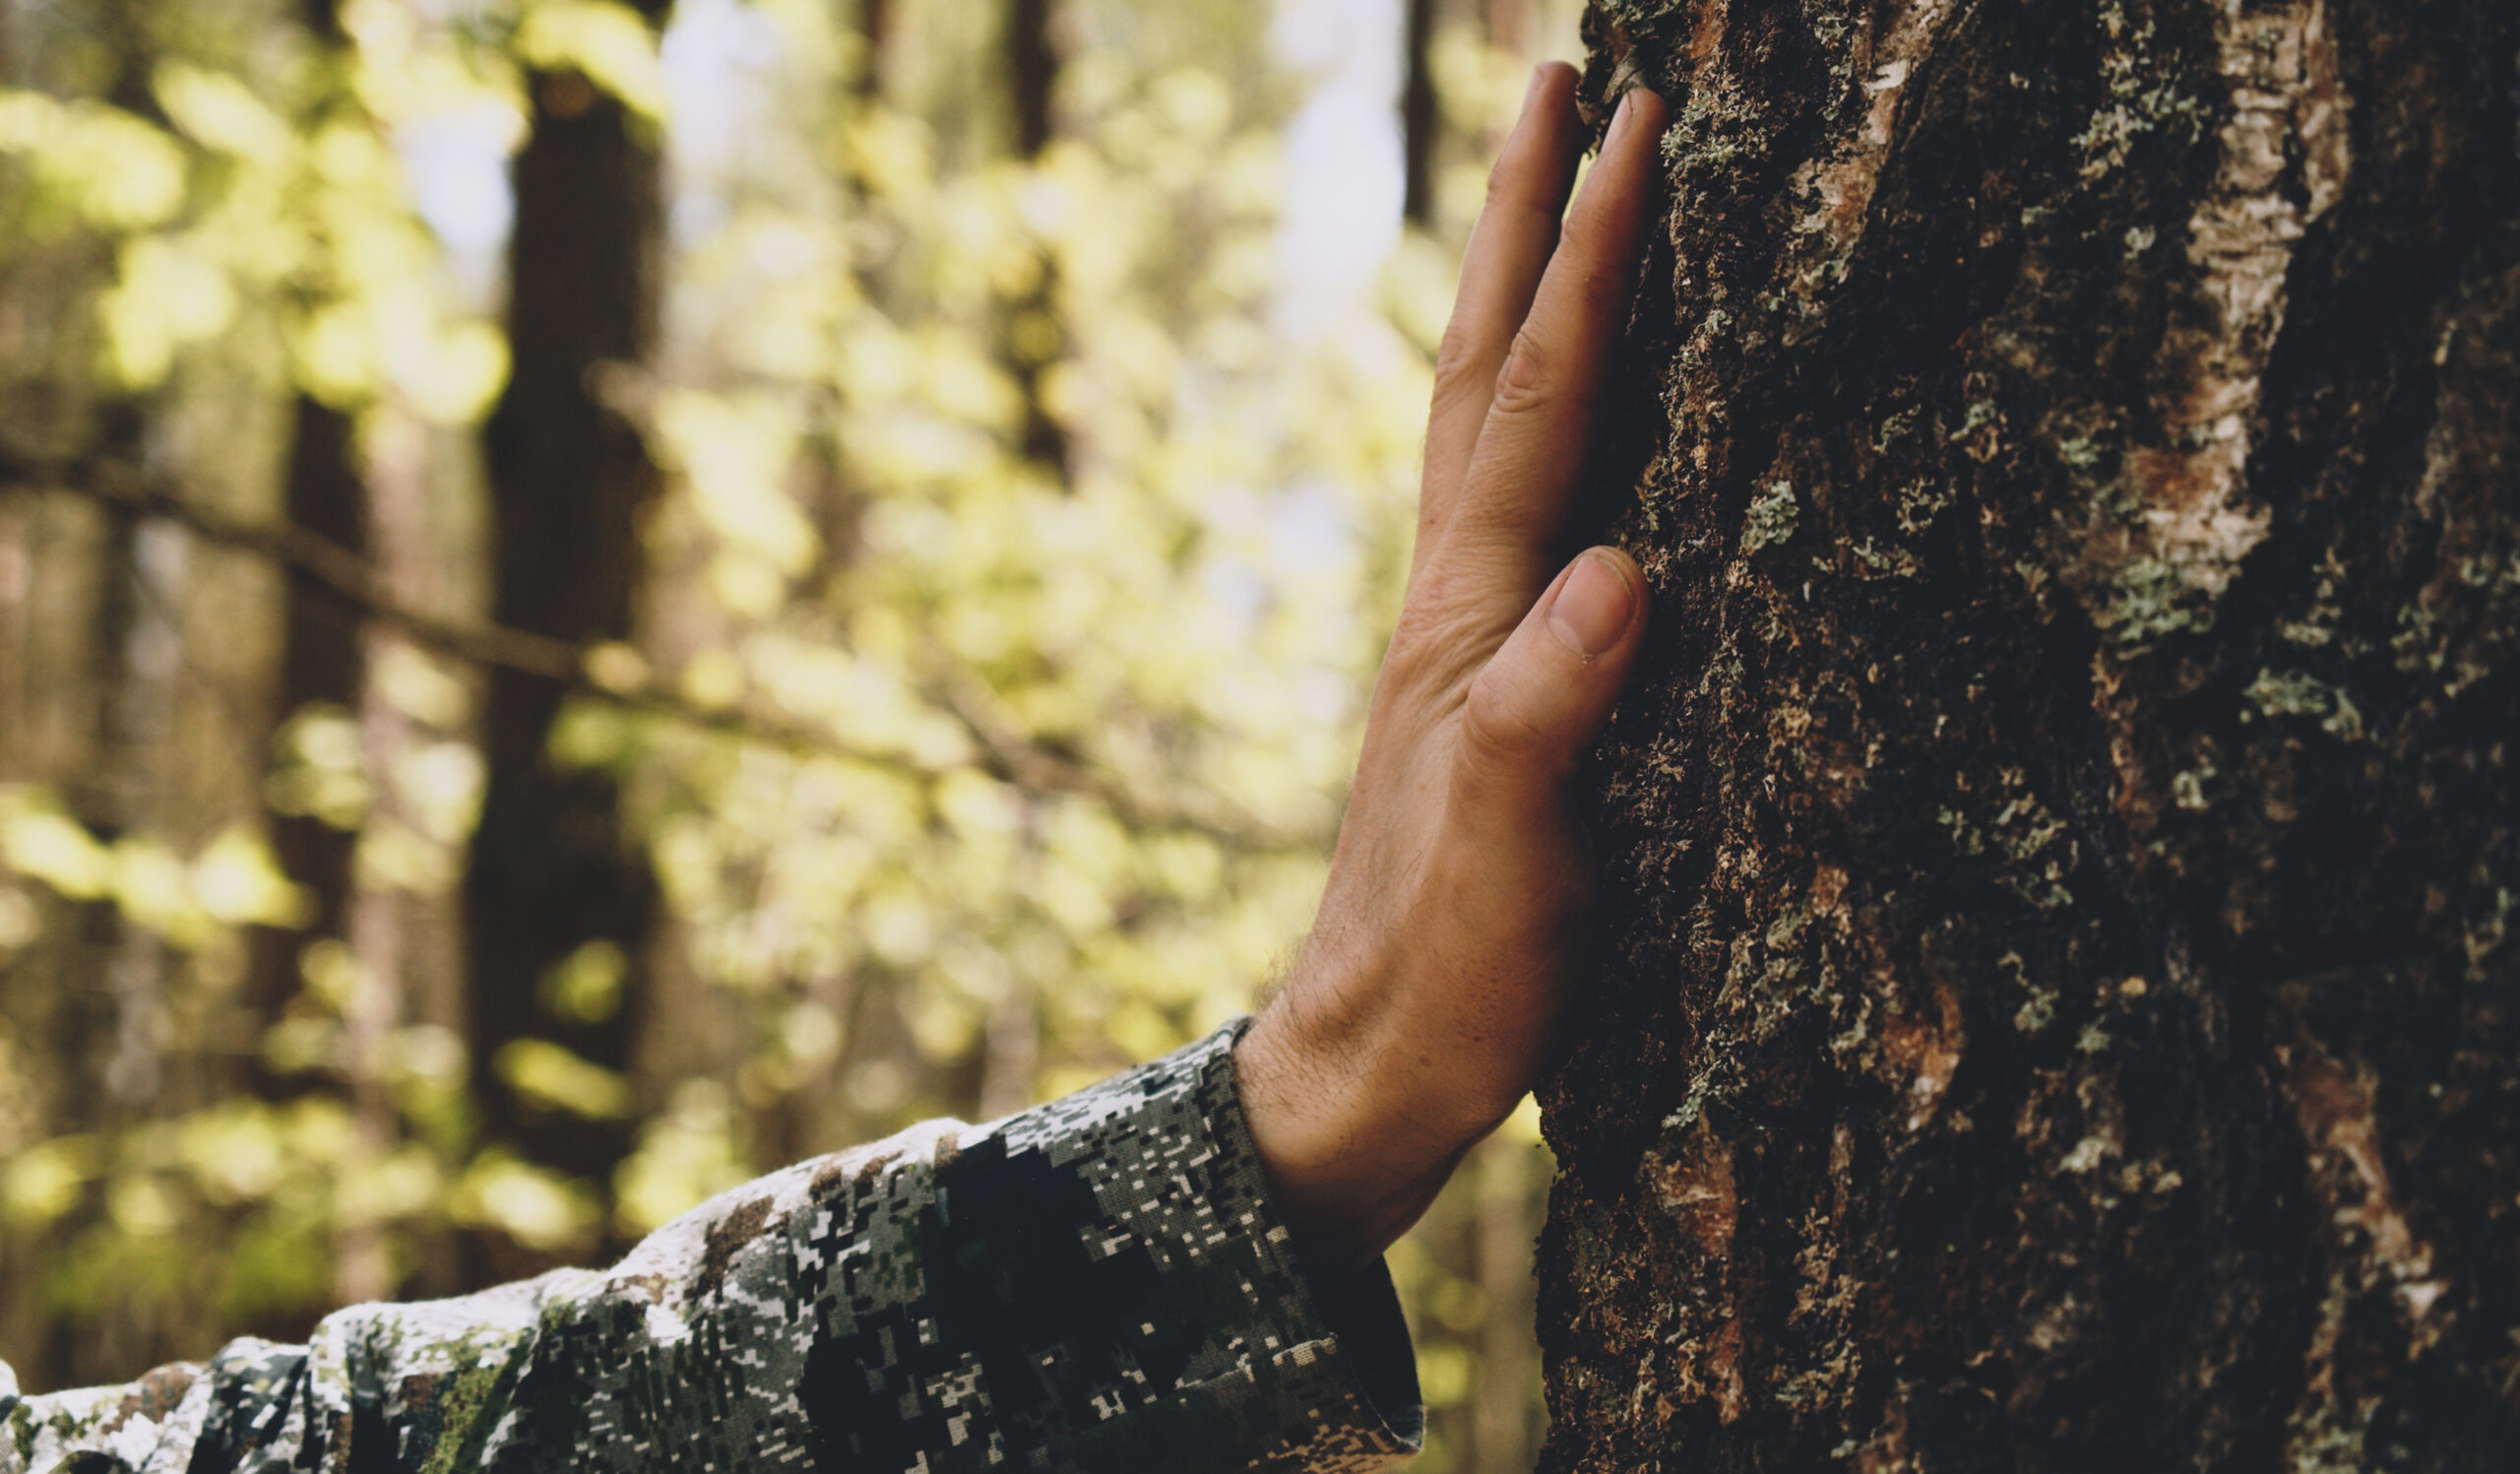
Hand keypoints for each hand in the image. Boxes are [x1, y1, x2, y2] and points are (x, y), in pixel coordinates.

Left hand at [1237, 67, 1664, 1270]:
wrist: (1369, 1056)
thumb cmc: (1447, 959)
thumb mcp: (1508, 843)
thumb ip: (1555, 707)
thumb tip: (1627, 568)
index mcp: (1472, 607)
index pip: (1540, 399)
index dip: (1587, 263)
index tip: (1631, 124)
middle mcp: (1463, 592)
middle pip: (1488, 364)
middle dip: (1523, 218)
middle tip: (1557, 80)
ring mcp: (1471, 629)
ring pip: (1495, 419)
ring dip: (1527, 290)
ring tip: (1560, 192)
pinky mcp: (1494, 679)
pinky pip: (1524, 499)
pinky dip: (1549, 409)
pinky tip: (1576, 405)